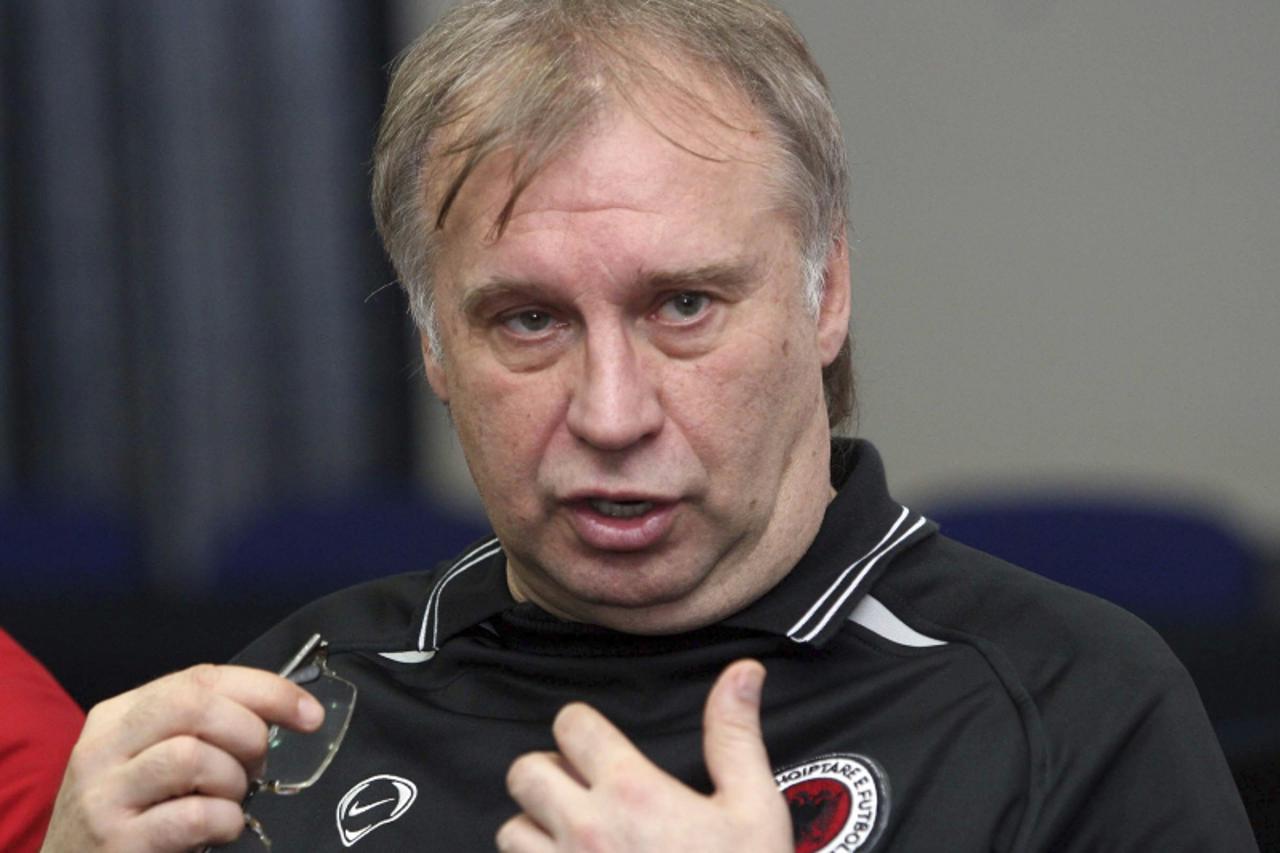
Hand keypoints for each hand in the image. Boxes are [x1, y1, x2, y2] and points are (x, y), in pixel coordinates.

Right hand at [40, 664, 323, 852]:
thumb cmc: (132, 813)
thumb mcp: (152, 759)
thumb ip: (199, 729)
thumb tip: (278, 714)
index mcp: (118, 715)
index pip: (200, 678)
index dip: (265, 690)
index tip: (309, 713)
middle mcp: (103, 748)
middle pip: (194, 706)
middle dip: (248, 731)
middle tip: (258, 766)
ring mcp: (103, 796)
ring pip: (191, 756)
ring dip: (232, 780)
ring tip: (230, 800)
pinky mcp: (116, 842)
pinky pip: (191, 816)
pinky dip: (225, 820)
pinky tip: (222, 828)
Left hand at [497, 659, 791, 851]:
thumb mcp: (753, 808)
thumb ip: (734, 735)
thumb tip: (742, 671)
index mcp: (631, 792)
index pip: (571, 725)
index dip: (583, 727)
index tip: (597, 742)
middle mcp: (585, 830)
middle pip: (525, 771)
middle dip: (549, 772)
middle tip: (581, 788)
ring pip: (511, 831)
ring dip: (535, 829)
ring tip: (573, 839)